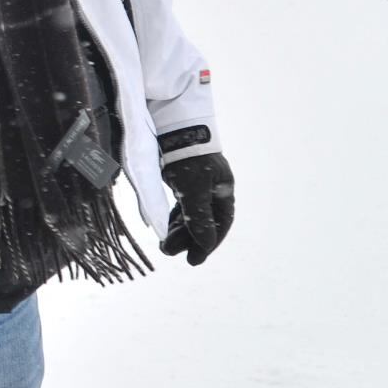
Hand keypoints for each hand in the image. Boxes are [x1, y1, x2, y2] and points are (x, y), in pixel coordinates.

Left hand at [158, 135, 234, 266]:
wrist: (174, 128)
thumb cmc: (189, 159)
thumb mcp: (194, 191)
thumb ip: (199, 219)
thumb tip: (206, 245)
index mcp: (223, 190)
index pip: (221, 223)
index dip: (209, 243)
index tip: (194, 259)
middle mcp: (213, 188)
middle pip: (204, 221)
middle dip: (188, 239)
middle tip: (169, 252)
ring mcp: (198, 183)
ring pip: (191, 214)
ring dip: (179, 231)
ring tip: (163, 244)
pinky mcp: (182, 178)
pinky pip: (182, 205)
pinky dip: (174, 218)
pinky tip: (164, 228)